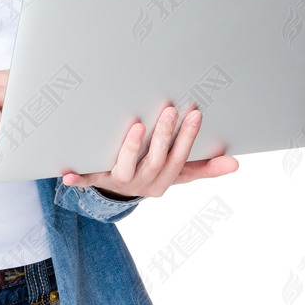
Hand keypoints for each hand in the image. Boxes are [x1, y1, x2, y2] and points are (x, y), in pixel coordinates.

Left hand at [61, 105, 238, 198]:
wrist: (120, 194)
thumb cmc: (153, 174)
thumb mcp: (180, 173)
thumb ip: (206, 168)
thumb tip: (236, 164)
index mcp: (165, 178)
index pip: (180, 156)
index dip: (188, 137)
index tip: (195, 113)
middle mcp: (144, 182)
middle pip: (156, 160)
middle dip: (163, 136)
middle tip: (169, 110)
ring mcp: (121, 181)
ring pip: (127, 167)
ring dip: (131, 148)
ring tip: (136, 126)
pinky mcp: (98, 180)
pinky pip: (88, 180)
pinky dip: (78, 179)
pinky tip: (67, 175)